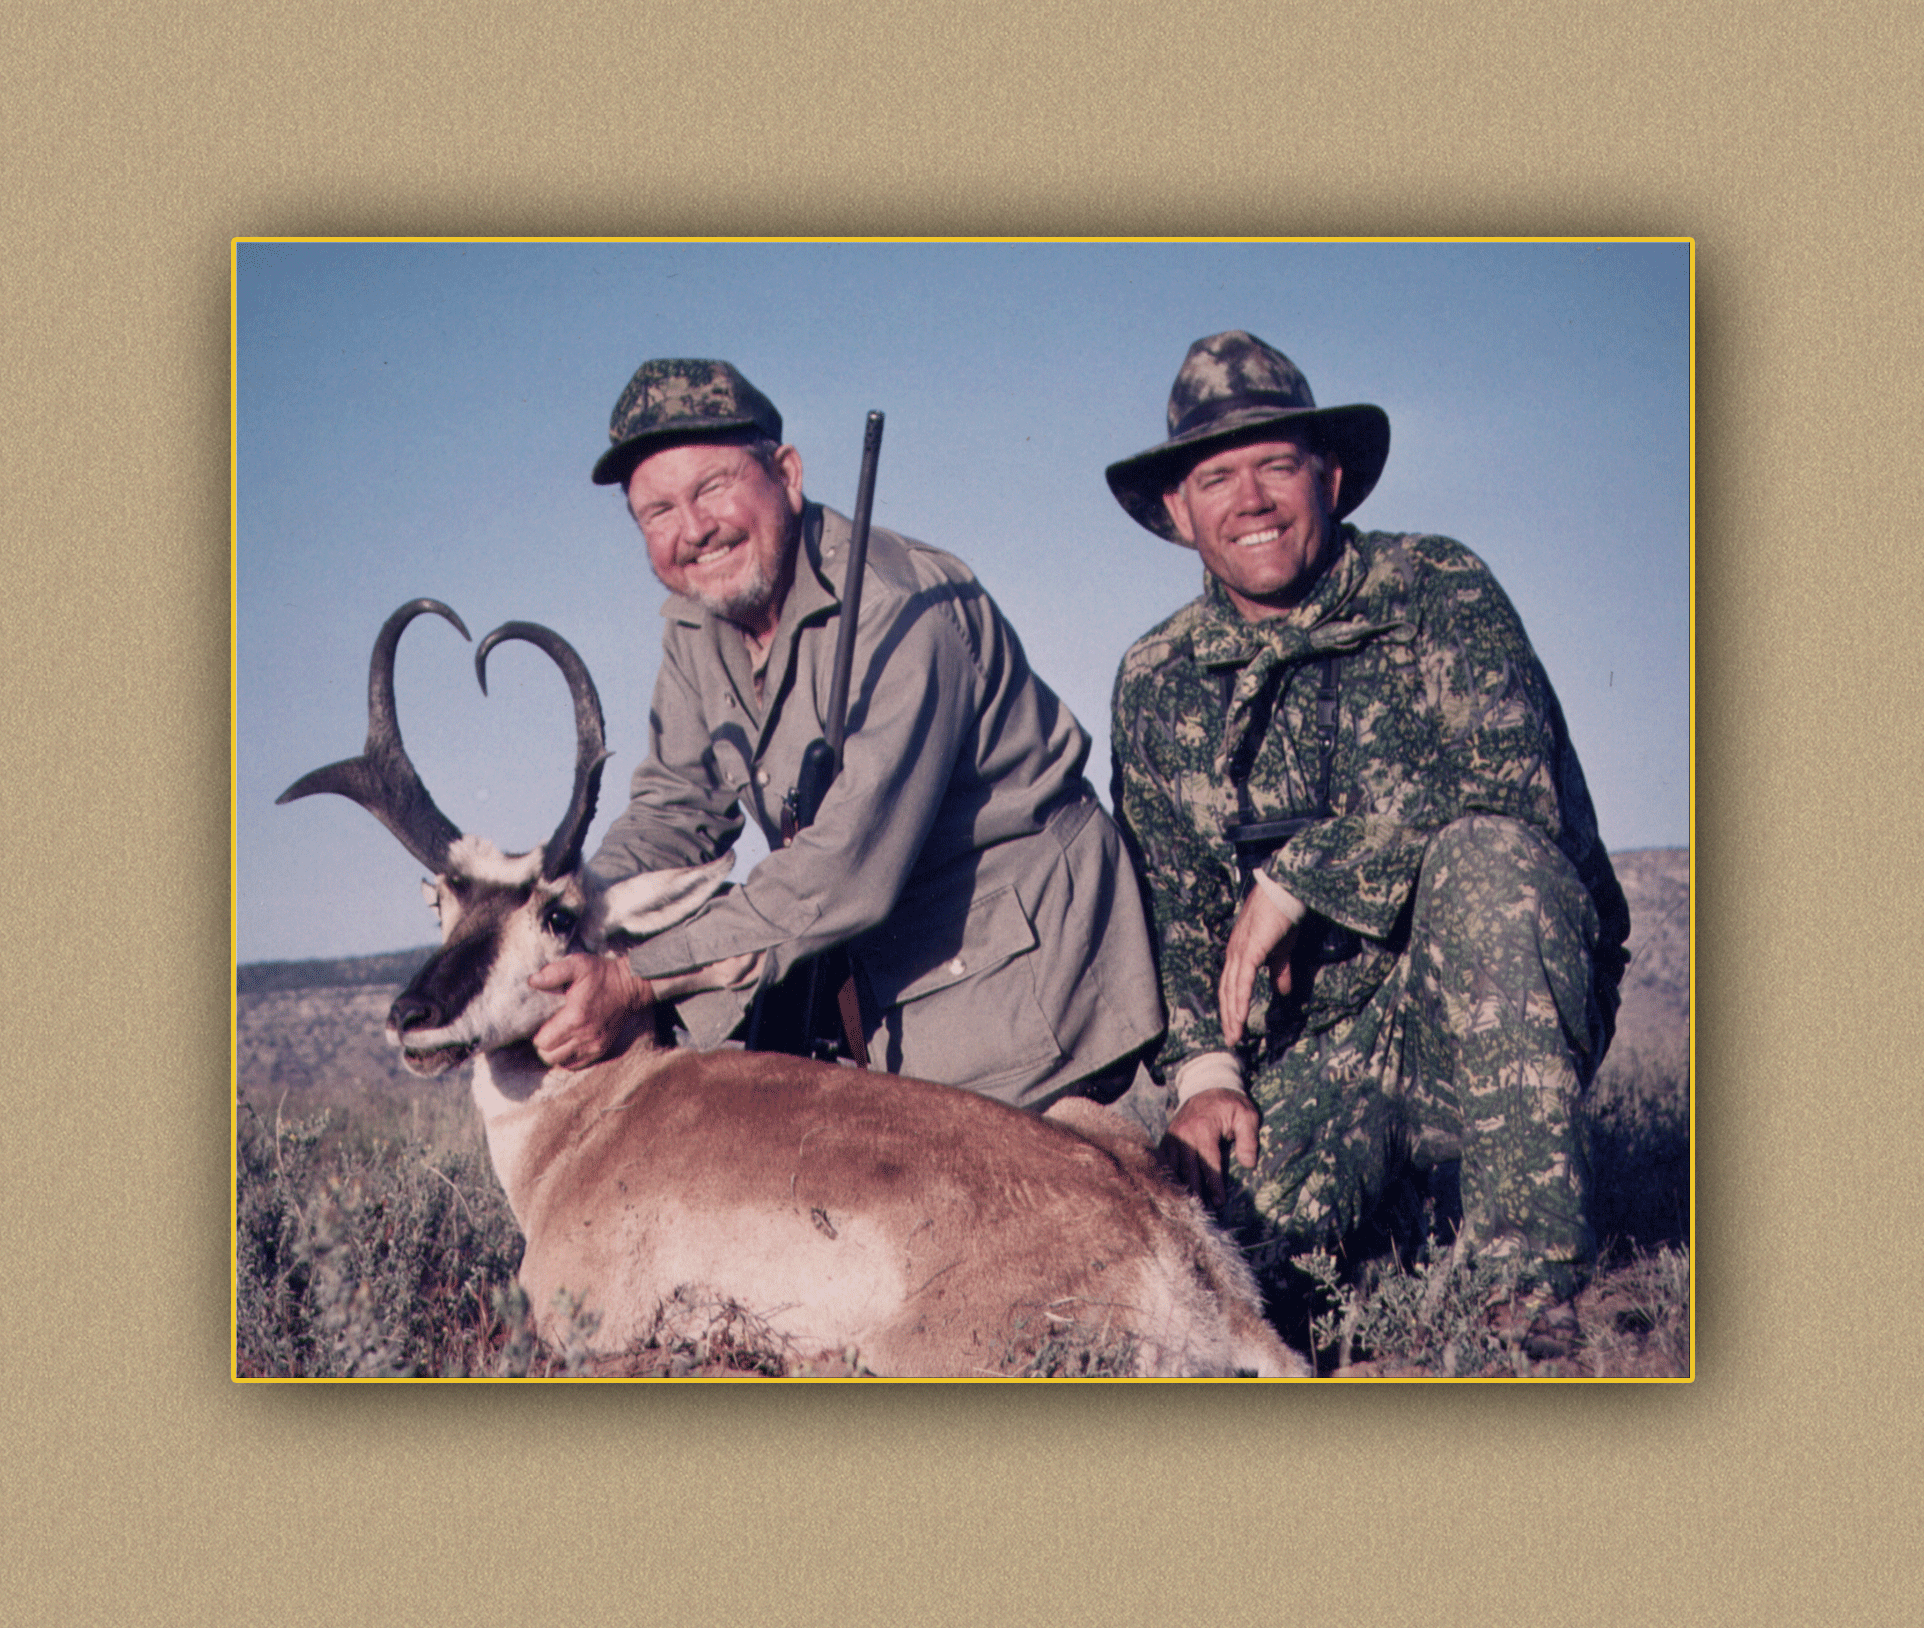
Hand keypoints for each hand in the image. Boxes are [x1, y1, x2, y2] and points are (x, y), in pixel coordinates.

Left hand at [530, 953, 651, 1069]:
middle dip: (543, 1046)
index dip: (537, 1035)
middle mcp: (585, 1036)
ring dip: (555, 1053)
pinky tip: (568, 1044)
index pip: (543, 1042)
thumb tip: (532, 981)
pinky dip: (568, 1058)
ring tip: (557, 1038)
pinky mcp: (602, 1049)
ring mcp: (595, 1045)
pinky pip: (577, 1065)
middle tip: (546, 1032)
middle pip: (550, 1056)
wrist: (630, 985)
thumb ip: (554, 973)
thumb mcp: (578, 965)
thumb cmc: (602, 974)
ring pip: (562, 1063)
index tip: (541, 1024)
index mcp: (575, 1017)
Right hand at [1158, 1088, 1260, 1208]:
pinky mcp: (1167, 1138)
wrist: (1208, 1085)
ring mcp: (1172, 1136)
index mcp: (1203, 1129)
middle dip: (1196, 1192)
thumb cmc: (1230, 1104)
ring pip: (1173, 1168)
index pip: (1208, 1163)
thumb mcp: (1247, 1115)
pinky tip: (1174, 1191)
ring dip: (1180, 1187)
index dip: (1213, 1185)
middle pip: (1188, 1170)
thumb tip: (1248, 1164)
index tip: (1219, 1203)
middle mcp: (1184, 1134)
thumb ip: (1249, 1139)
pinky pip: (1164, 1161)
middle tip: (1202, 1213)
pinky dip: (1168, 1176)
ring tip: (1188, 1207)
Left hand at [1219, 881, 1300, 1046]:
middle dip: (1228, 1017)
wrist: (1284, 892)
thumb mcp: (1282, 950)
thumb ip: (1279, 971)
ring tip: (1235, 1036)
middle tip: (1231, 1040)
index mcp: (1238, 953)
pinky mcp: (1251, 950)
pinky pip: (1243, 980)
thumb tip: (1283, 992)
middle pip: (1226, 991)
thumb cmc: (1282, 917)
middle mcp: (1234, 954)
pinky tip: (1240, 1018)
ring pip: (1232, 990)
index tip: (1235, 1027)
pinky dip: (1240, 1000)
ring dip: (1232, 1015)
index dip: (1231, 1007)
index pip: (1230, 985)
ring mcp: (1240, 952)